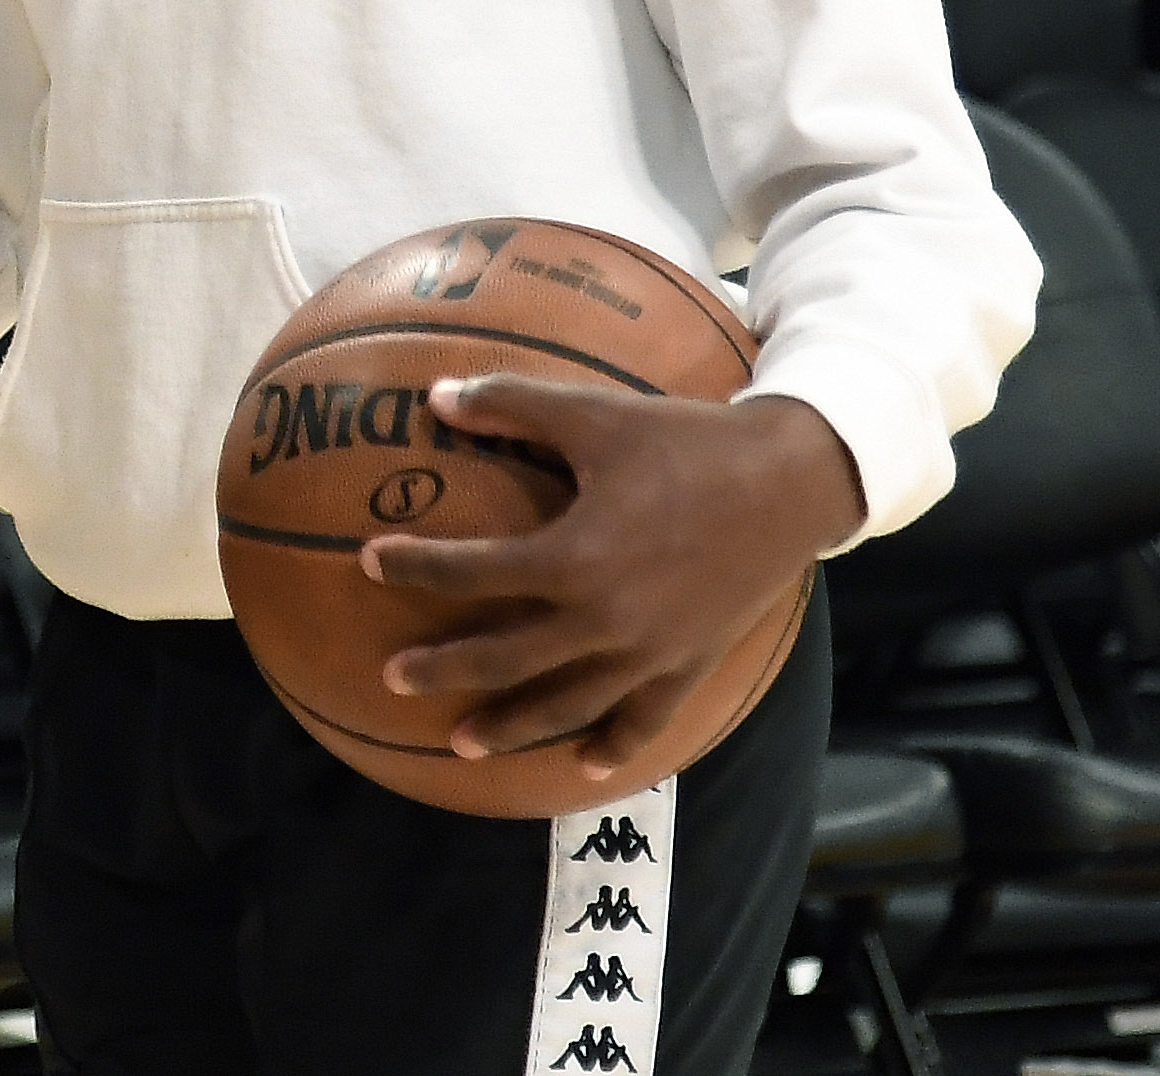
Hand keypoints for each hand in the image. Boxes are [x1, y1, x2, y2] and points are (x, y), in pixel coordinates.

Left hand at [362, 377, 857, 779]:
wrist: (790, 482)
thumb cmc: (685, 441)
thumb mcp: (594, 413)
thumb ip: (510, 404)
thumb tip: (434, 395)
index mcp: (575, 558)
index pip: (475, 572)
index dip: (416, 569)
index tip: (369, 563)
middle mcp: (606, 619)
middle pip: (506, 660)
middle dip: (444, 671)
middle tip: (393, 680)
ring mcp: (650, 652)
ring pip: (566, 705)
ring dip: (511, 726)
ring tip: (462, 742)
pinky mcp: (689, 664)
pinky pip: (643, 719)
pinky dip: (612, 746)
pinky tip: (583, 763)